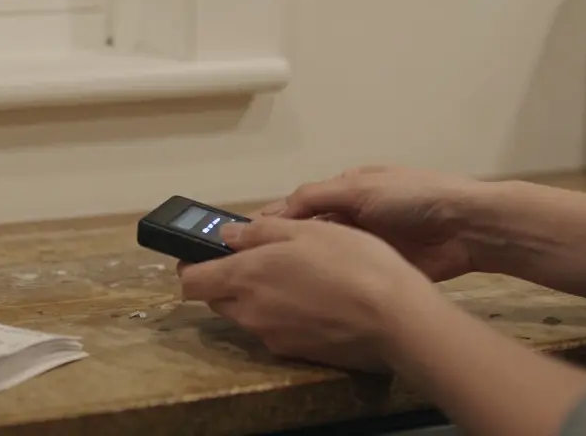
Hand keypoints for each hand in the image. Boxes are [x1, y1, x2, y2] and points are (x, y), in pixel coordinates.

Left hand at [177, 217, 437, 372]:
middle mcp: (250, 313)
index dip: (192, 267)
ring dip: (258, 298)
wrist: (394, 317)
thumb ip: (260, 232)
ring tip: (295, 277)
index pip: (191, 282)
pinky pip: (276, 331)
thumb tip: (228, 235)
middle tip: (258, 260)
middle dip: (227, 281)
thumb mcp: (305, 231)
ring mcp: (273, 337)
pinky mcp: (296, 354)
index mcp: (244, 278)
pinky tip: (315, 301)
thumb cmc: (351, 262)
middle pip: (218, 300)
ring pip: (248, 316)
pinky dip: (284, 315)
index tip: (203, 254)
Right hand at [257, 166, 488, 282]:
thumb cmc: (412, 198)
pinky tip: (302, 296)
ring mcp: (366, 246)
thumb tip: (274, 211)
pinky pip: (345, 275)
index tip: (241, 240)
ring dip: (300, 268)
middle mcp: (352, 218)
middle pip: (308, 234)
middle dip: (280, 247)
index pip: (300, 206)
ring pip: (324, 258)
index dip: (272, 222)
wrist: (466, 227)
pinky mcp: (380, 269)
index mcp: (346, 192)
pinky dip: (325, 283)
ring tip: (266, 284)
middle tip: (246, 267)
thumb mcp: (360, 188)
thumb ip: (317, 197)